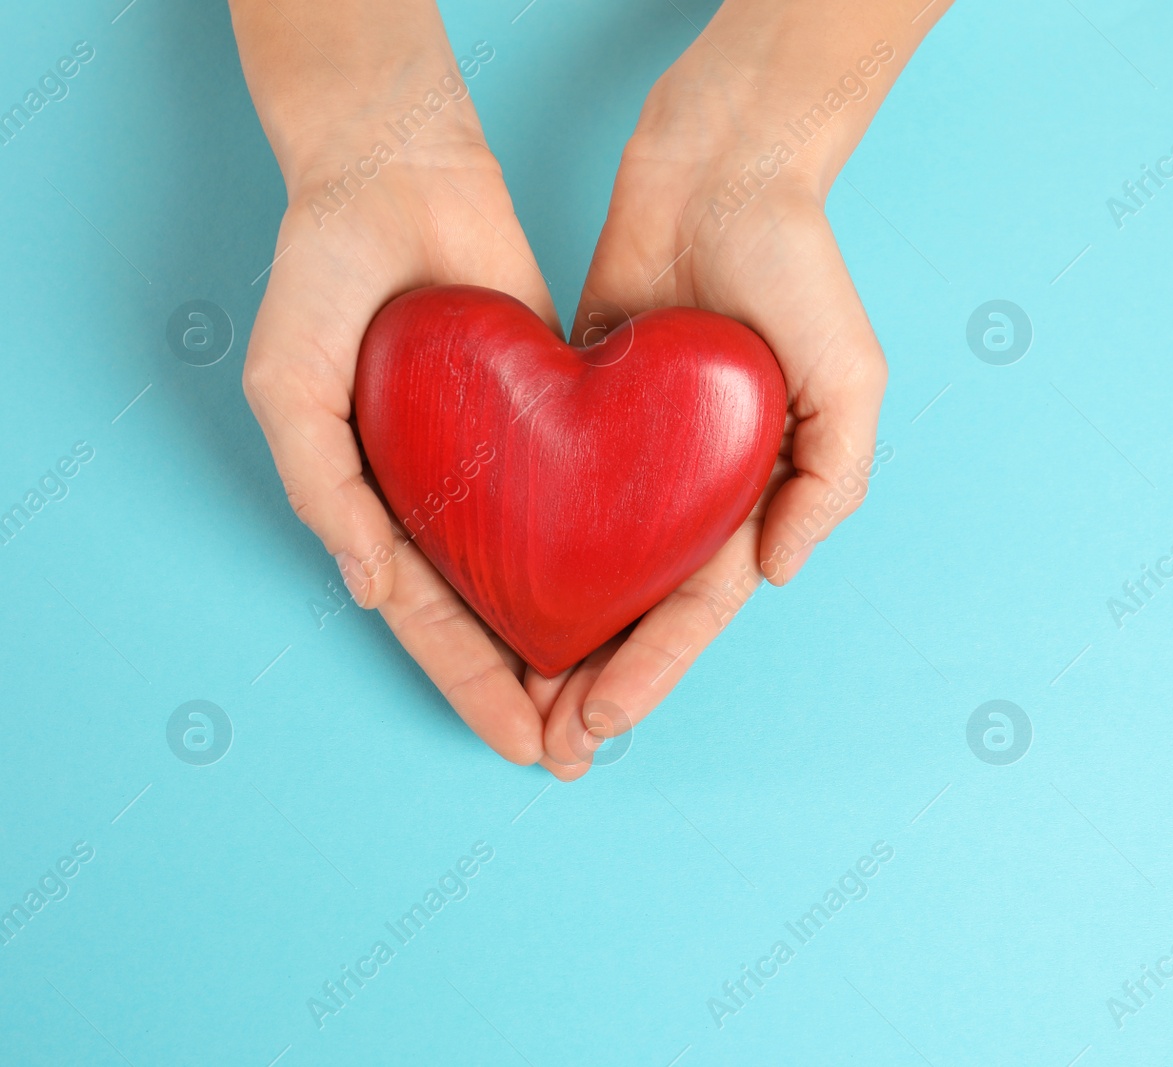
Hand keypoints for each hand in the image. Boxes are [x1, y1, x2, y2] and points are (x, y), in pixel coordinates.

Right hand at [239, 57, 559, 764]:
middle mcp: (441, 494)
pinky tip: (648, 597)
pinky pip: (585, 497)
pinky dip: (609, 552)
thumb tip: (371, 587)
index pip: (430, 618)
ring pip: (544, 571)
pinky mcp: (551, 415)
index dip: (472, 686)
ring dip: (578, 640)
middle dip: (533, 687)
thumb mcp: (290, 377)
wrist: (400, 167)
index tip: (521, 744)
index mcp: (373, 500)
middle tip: (582, 752)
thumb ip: (320, 482)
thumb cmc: (325, 271)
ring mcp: (498, 459)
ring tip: (622, 703)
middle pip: (494, 613)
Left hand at [529, 25, 899, 778]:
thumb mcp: (850, 378)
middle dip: (599, 675)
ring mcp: (633, 450)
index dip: (655, 668)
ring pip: (586, 560)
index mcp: (757, 491)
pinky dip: (520, 541)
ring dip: (555, 630)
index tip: (601, 720)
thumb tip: (777, 574)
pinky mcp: (579, 403)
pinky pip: (545, 485)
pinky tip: (481, 587)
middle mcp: (692, 484)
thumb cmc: (798, 270)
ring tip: (511, 694)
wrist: (720, 168)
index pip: (698, 604)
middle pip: (637, 601)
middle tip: (549, 742)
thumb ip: (831, 481)